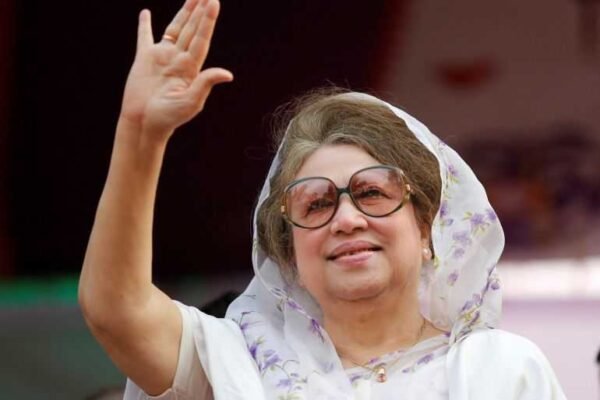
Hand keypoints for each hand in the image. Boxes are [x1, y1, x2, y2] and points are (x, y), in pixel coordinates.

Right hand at [120, 0, 232, 141]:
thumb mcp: (191, 102)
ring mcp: (161, 58)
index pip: (201, 39)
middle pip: (192, 30)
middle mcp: (178, 59)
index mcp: (190, 68)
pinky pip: (145, 38)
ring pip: (175, 29)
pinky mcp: (144, 60)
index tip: (213, 2)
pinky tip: (146, 13)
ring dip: (184, 13)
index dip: (207, 21)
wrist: (144, 124)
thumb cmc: (168, 117)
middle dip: (200, 11)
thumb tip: (227, 74)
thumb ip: (205, 84)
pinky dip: (144, 25)